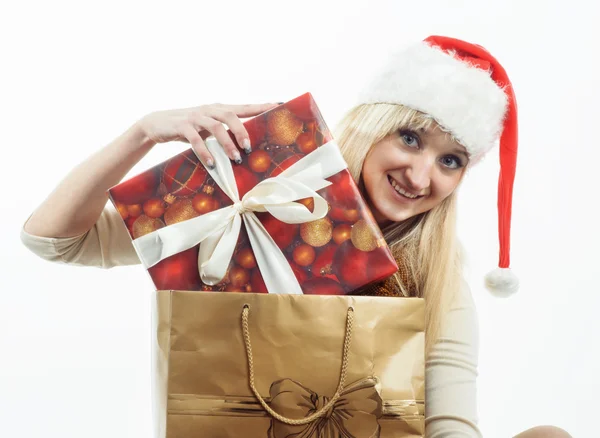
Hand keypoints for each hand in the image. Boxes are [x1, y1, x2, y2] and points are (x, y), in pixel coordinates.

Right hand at [137, 102, 279, 167]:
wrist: (156, 124)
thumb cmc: (189, 128)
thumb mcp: (208, 128)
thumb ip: (225, 133)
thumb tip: (246, 147)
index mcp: (218, 109)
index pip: (244, 107)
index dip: (262, 106)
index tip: (279, 106)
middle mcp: (209, 110)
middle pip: (230, 115)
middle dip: (242, 131)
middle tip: (249, 148)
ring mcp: (195, 117)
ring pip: (215, 126)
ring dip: (227, 143)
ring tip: (235, 158)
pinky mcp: (181, 126)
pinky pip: (195, 139)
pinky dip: (205, 152)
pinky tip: (211, 163)